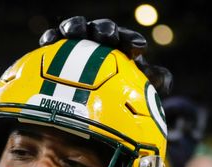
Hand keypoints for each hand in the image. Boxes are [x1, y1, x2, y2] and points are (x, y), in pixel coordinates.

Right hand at [39, 16, 172, 94]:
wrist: (88, 94)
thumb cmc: (116, 87)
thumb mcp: (136, 85)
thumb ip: (153, 81)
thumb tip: (164, 83)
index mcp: (121, 46)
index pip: (128, 40)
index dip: (132, 41)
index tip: (137, 48)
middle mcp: (100, 40)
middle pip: (103, 29)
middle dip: (105, 29)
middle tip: (107, 36)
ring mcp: (79, 41)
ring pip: (77, 28)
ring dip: (75, 27)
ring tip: (73, 33)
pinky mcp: (58, 48)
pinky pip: (54, 39)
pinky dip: (51, 38)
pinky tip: (47, 42)